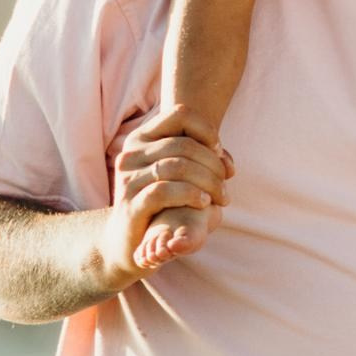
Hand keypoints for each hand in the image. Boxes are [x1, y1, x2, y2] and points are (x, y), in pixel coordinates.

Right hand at [104, 106, 231, 280]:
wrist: (128, 241)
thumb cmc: (161, 203)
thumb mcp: (180, 175)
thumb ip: (203, 160)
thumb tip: (227, 162)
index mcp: (142, 138)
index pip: (180, 114)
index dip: (207, 130)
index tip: (218, 153)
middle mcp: (131, 154)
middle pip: (183, 145)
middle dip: (213, 164)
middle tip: (225, 183)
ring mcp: (128, 179)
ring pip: (177, 166)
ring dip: (208, 181)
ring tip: (220, 196)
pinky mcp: (131, 205)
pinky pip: (164, 191)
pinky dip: (191, 194)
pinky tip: (203, 202)